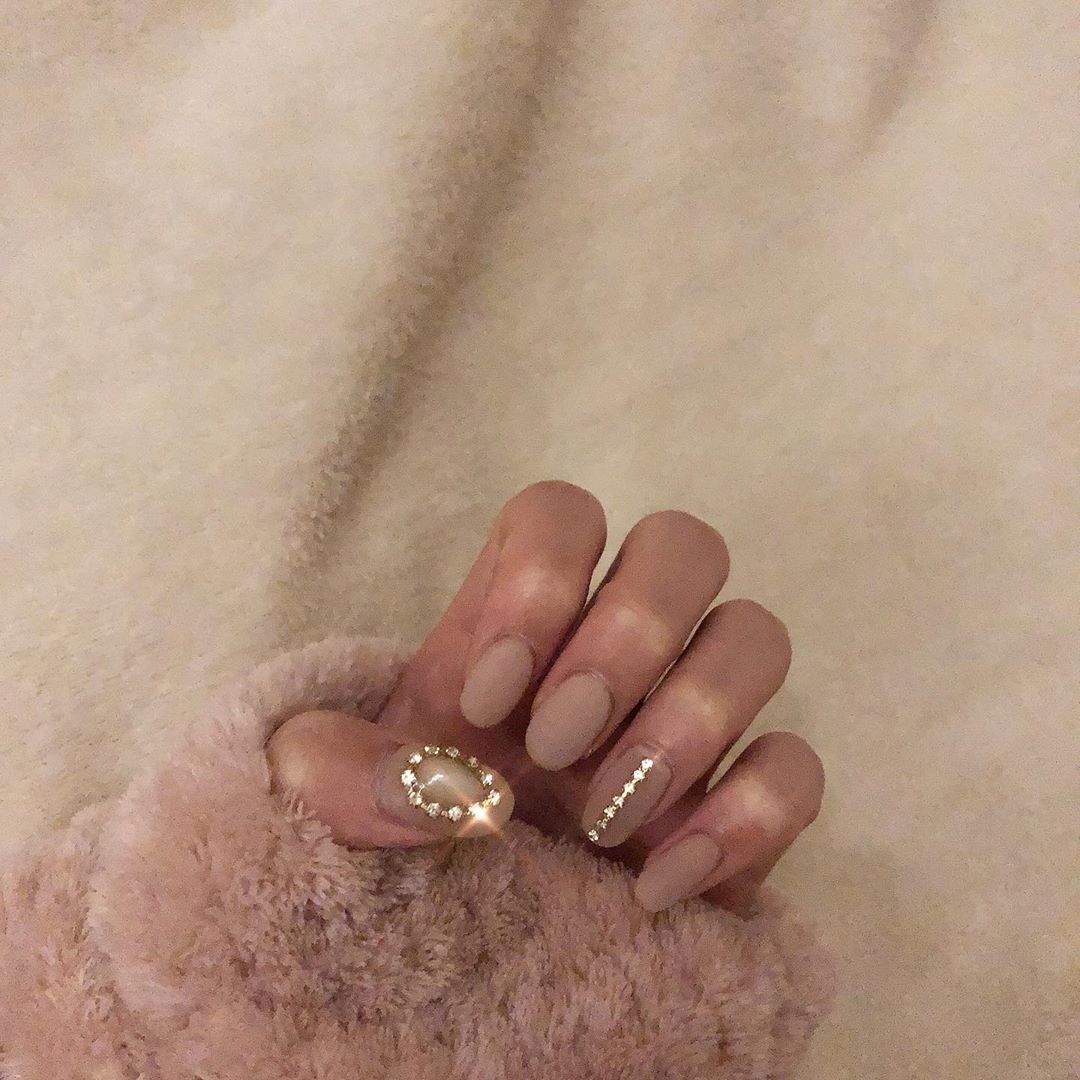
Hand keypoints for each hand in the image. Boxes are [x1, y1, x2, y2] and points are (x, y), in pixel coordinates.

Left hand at [267, 481, 823, 913]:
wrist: (464, 950)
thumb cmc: (398, 844)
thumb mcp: (329, 804)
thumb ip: (327, 767)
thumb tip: (432, 785)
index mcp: (520, 618)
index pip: (564, 515)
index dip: (538, 580)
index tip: (485, 696)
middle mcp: (618, 647)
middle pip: (685, 546)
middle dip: (629, 635)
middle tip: (556, 743)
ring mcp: (690, 717)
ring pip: (757, 635)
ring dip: (690, 717)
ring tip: (603, 817)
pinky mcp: (743, 805)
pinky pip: (798, 767)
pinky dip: (745, 817)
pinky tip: (659, 883)